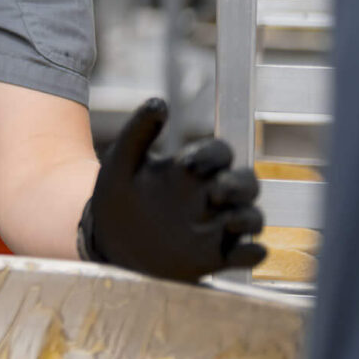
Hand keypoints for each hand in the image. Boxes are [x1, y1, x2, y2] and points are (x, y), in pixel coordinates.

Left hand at [82, 98, 265, 281]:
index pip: (219, 153)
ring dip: (248, 218)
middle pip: (247, 183)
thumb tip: (158, 102)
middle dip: (240, 185)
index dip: (211, 154)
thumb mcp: (122, 161)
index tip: (187, 162)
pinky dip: (253, 253)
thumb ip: (138, 131)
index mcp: (191, 169)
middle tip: (217, 191)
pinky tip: (243, 251)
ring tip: (228, 221)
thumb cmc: (117, 195)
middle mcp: (210, 195)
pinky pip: (249, 255)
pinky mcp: (217, 256)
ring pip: (252, 217)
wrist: (106, 238)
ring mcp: (216, 226)